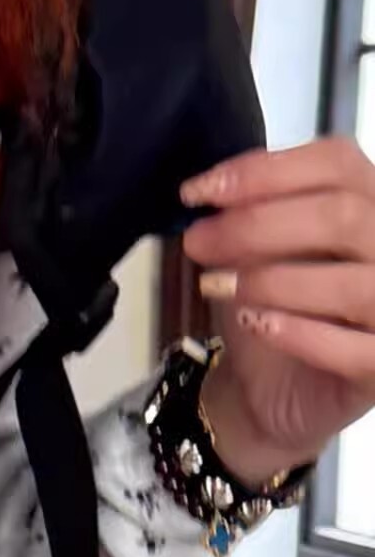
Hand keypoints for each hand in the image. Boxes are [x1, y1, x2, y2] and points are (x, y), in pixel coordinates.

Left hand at [182, 136, 374, 488]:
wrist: (269, 393)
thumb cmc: (271, 311)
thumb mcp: (256, 254)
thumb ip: (251, 213)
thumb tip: (218, 189)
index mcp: (372, 205)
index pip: (337, 164)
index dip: (265, 172)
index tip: (200, 191)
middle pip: (343, 216)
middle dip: (257, 225)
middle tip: (198, 242)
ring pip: (352, 283)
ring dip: (272, 281)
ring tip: (218, 287)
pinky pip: (354, 350)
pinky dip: (300, 334)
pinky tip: (257, 324)